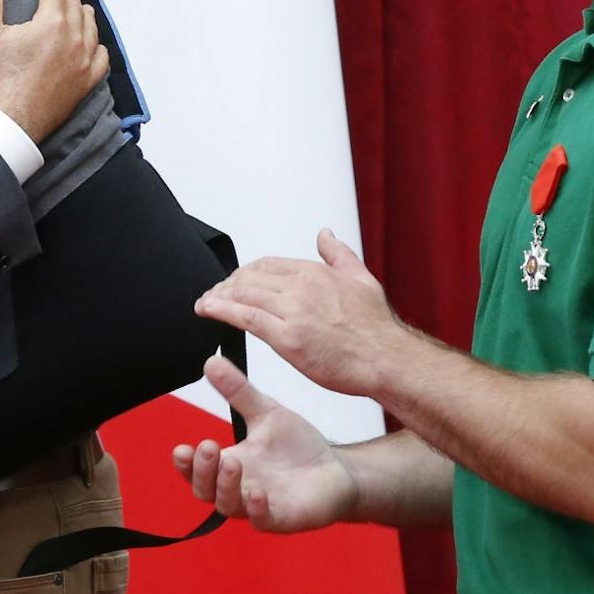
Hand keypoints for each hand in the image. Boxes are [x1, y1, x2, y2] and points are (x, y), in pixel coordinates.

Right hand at [0, 0, 107, 142]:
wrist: (9, 124)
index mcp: (51, 23)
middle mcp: (74, 39)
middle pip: (75, 5)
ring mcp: (83, 63)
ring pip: (91, 28)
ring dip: (84, 13)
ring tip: (81, 7)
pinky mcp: (85, 84)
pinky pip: (101, 59)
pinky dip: (98, 45)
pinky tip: (94, 44)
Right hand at [171, 355, 357, 532]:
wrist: (338, 468)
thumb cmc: (298, 446)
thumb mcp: (265, 413)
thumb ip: (238, 391)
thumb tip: (212, 361)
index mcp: (230, 466)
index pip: (196, 472)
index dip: (185, 465)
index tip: (181, 449)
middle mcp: (239, 490)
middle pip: (206, 491)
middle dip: (202, 472)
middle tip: (207, 447)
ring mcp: (260, 506)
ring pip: (230, 506)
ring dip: (226, 486)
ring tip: (232, 462)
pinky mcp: (284, 518)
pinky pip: (264, 521)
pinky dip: (257, 510)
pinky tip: (258, 494)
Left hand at [194, 228, 400, 398]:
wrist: (388, 360)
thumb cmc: (377, 330)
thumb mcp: (362, 280)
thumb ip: (339, 255)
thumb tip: (325, 234)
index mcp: (316, 272)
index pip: (267, 264)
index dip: (245, 273)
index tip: (235, 281)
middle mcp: (301, 287)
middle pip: (250, 277)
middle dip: (227, 285)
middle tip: (214, 294)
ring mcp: (293, 311)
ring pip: (244, 295)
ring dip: (218, 297)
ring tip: (205, 303)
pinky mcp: (287, 338)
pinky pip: (246, 318)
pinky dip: (221, 311)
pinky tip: (209, 310)